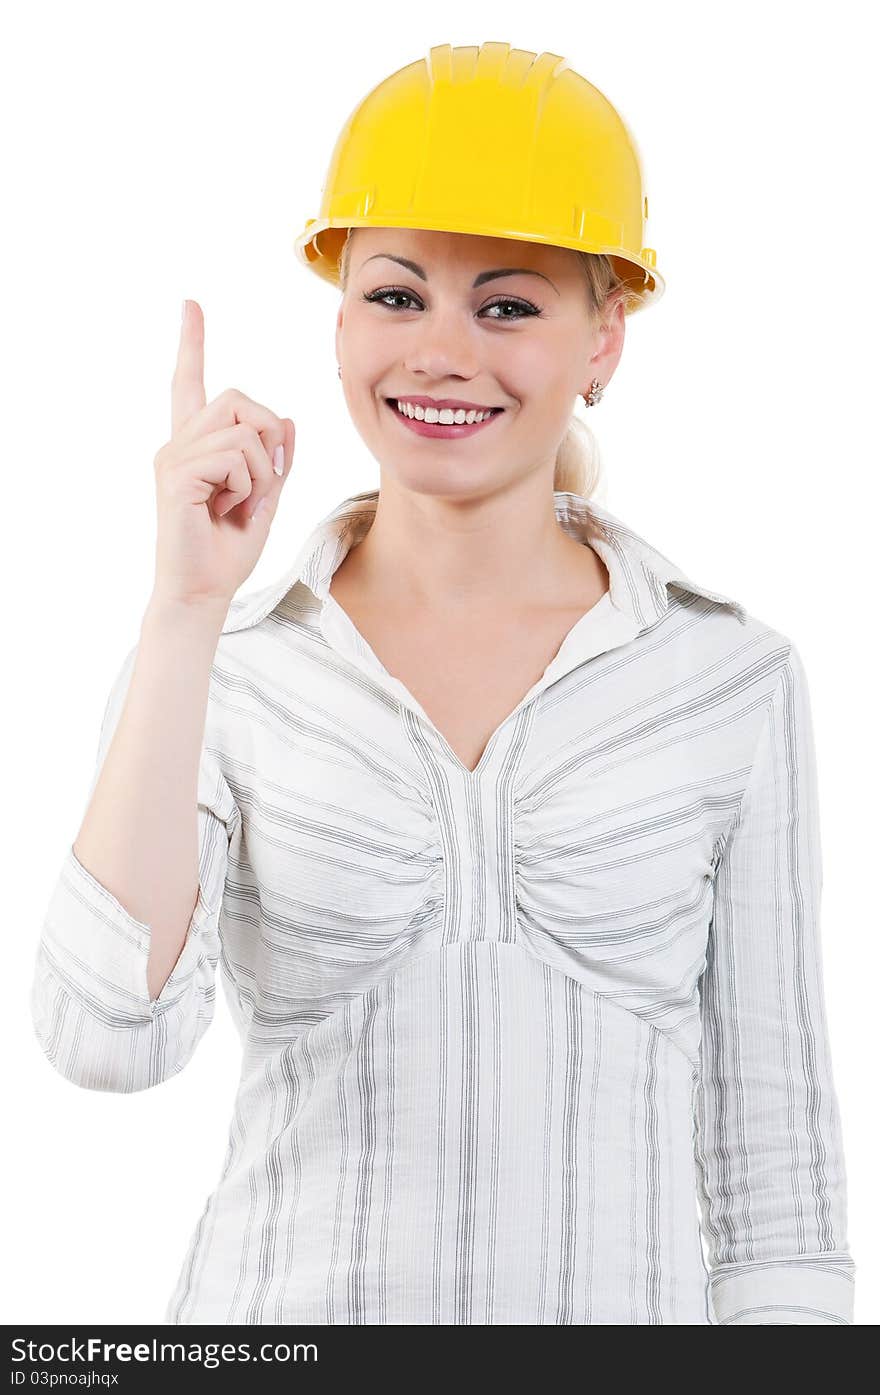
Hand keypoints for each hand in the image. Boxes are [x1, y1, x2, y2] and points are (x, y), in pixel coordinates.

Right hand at [150, 298, 294, 608]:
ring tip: (241, 505)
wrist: (204, 591)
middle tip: (261, 485)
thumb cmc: (229, 550)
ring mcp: (174, 457)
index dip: (192, 343)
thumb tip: (290, 419)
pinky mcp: (177, 476)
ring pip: (244, 430)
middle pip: (240, 399)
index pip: (191, 383)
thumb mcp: (266, 498)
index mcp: (197, 444)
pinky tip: (229, 510)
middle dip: (269, 439)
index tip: (191, 305)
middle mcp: (179, 443)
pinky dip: (248, 486)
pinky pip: (234, 457)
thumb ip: (277, 459)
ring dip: (262, 473)